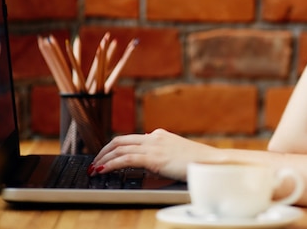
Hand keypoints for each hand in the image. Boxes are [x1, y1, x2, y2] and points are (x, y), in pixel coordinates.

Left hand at [90, 128, 220, 180]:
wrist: (212, 162)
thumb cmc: (199, 162)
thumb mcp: (178, 156)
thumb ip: (164, 156)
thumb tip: (152, 166)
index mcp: (160, 135)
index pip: (131, 139)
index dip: (114, 148)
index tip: (105, 157)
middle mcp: (155, 137)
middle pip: (120, 140)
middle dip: (103, 152)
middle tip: (94, 163)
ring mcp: (154, 146)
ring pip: (119, 149)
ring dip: (103, 159)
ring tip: (94, 169)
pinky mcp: (154, 157)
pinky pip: (125, 159)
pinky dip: (110, 164)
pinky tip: (103, 171)